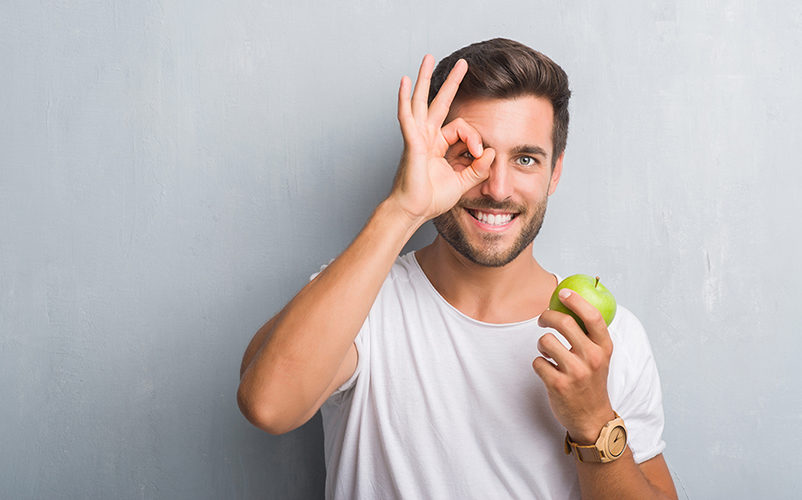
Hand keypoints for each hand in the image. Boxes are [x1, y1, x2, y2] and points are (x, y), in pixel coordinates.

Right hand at [389, 54, 495, 221]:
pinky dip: (404, 99)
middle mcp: (426, 137)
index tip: (480, 154)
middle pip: (439, 102)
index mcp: (438, 145)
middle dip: (452, 82)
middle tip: (464, 64)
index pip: (461, 129)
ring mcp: (417, 138)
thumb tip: (493, 153)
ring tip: (428, 58)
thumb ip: (478, 169)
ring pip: (421, 102)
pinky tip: (405, 82)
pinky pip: (407, 117)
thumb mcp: (462, 183)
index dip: (475, 138)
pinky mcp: (411, 143)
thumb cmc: (430, 199)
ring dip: (425, 79)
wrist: (412, 211)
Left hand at [532, 288, 616, 443]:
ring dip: (542, 345)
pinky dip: (539, 364)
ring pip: (545, 341)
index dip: (576, 300)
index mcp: (604, 348)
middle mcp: (592, 358)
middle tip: (543, 319)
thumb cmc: (592, 382)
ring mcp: (575, 372)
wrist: (592, 419)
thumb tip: (570, 304)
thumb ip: (589, 335)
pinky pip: (537, 361)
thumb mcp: (600, 357)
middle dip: (547, 316)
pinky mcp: (558, 385)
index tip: (563, 292)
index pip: (593, 316)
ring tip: (549, 354)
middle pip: (563, 322)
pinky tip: (549, 371)